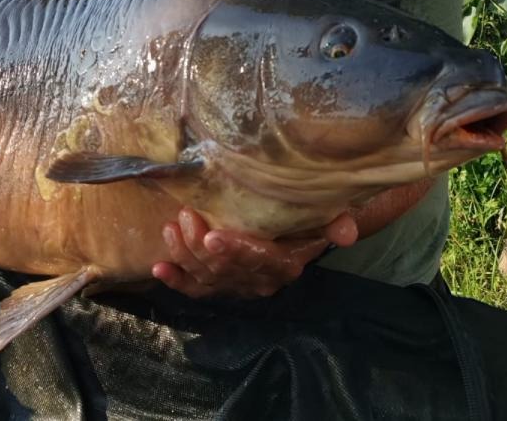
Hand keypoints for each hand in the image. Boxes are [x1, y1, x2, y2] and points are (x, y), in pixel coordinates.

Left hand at [151, 207, 351, 298]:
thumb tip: (348, 233)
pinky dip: (176, 281)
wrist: (303, 233)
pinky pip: (196, 289)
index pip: (259, 261)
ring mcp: (237, 286)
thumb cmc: (310, 217)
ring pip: (207, 277)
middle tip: (187, 217)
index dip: (236, 251)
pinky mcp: (220, 286)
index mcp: (284, 265)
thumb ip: (338, 223)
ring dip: (185, 256)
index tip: (214, 235)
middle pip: (226, 269)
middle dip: (201, 246)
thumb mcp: (328, 216)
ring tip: (171, 229)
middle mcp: (260, 281)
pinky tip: (158, 269)